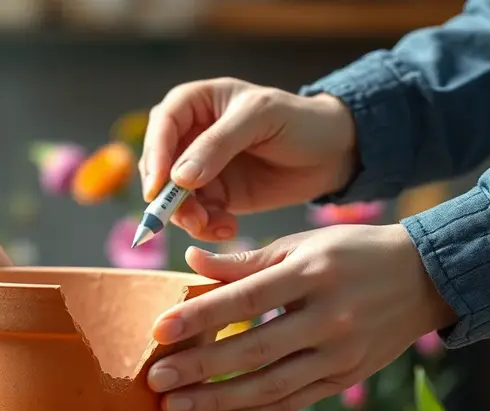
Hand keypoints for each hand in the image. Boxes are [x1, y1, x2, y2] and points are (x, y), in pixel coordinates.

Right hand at [140, 78, 358, 241]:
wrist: (333, 152)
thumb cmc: (299, 120)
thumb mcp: (260, 118)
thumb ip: (218, 144)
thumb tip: (178, 177)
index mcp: (195, 103)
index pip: (162, 126)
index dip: (156, 156)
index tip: (157, 187)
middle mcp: (191, 135)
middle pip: (159, 166)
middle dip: (169, 195)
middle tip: (188, 216)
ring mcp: (200, 168)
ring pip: (174, 196)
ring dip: (187, 216)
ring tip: (212, 226)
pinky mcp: (216, 195)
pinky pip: (197, 215)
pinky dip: (206, 227)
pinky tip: (227, 227)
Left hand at [145, 224, 457, 410]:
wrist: (427, 278)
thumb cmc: (352, 253)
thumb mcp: (301, 243)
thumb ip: (244, 259)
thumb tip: (189, 261)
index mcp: (313, 274)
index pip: (247, 298)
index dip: (201, 316)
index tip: (159, 329)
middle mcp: (329, 318)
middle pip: (254, 350)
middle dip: (200, 369)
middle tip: (155, 379)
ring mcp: (340, 355)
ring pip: (269, 387)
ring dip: (217, 402)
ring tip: (172, 409)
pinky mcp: (343, 380)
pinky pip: (287, 404)